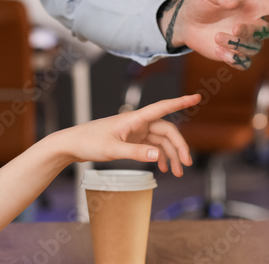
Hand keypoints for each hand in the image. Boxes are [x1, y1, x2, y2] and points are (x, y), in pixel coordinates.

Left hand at [62, 94, 200, 175]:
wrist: (72, 144)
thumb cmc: (89, 142)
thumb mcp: (112, 149)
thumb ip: (135, 152)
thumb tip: (158, 154)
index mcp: (133, 118)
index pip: (162, 108)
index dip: (180, 102)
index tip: (196, 97)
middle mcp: (137, 122)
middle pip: (166, 130)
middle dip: (179, 146)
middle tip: (185, 165)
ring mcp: (135, 131)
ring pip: (161, 140)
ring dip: (171, 154)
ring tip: (176, 172)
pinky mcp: (131, 139)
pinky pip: (152, 146)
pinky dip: (159, 155)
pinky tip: (163, 167)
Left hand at [159, 0, 268, 69]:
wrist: (188, 21)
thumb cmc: (202, 2)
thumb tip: (234, 2)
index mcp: (254, 5)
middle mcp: (254, 23)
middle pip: (264, 32)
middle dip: (250, 32)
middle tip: (233, 28)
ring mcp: (246, 40)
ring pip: (253, 49)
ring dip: (235, 44)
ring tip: (216, 36)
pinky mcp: (235, 54)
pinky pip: (243, 63)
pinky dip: (233, 59)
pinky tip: (219, 52)